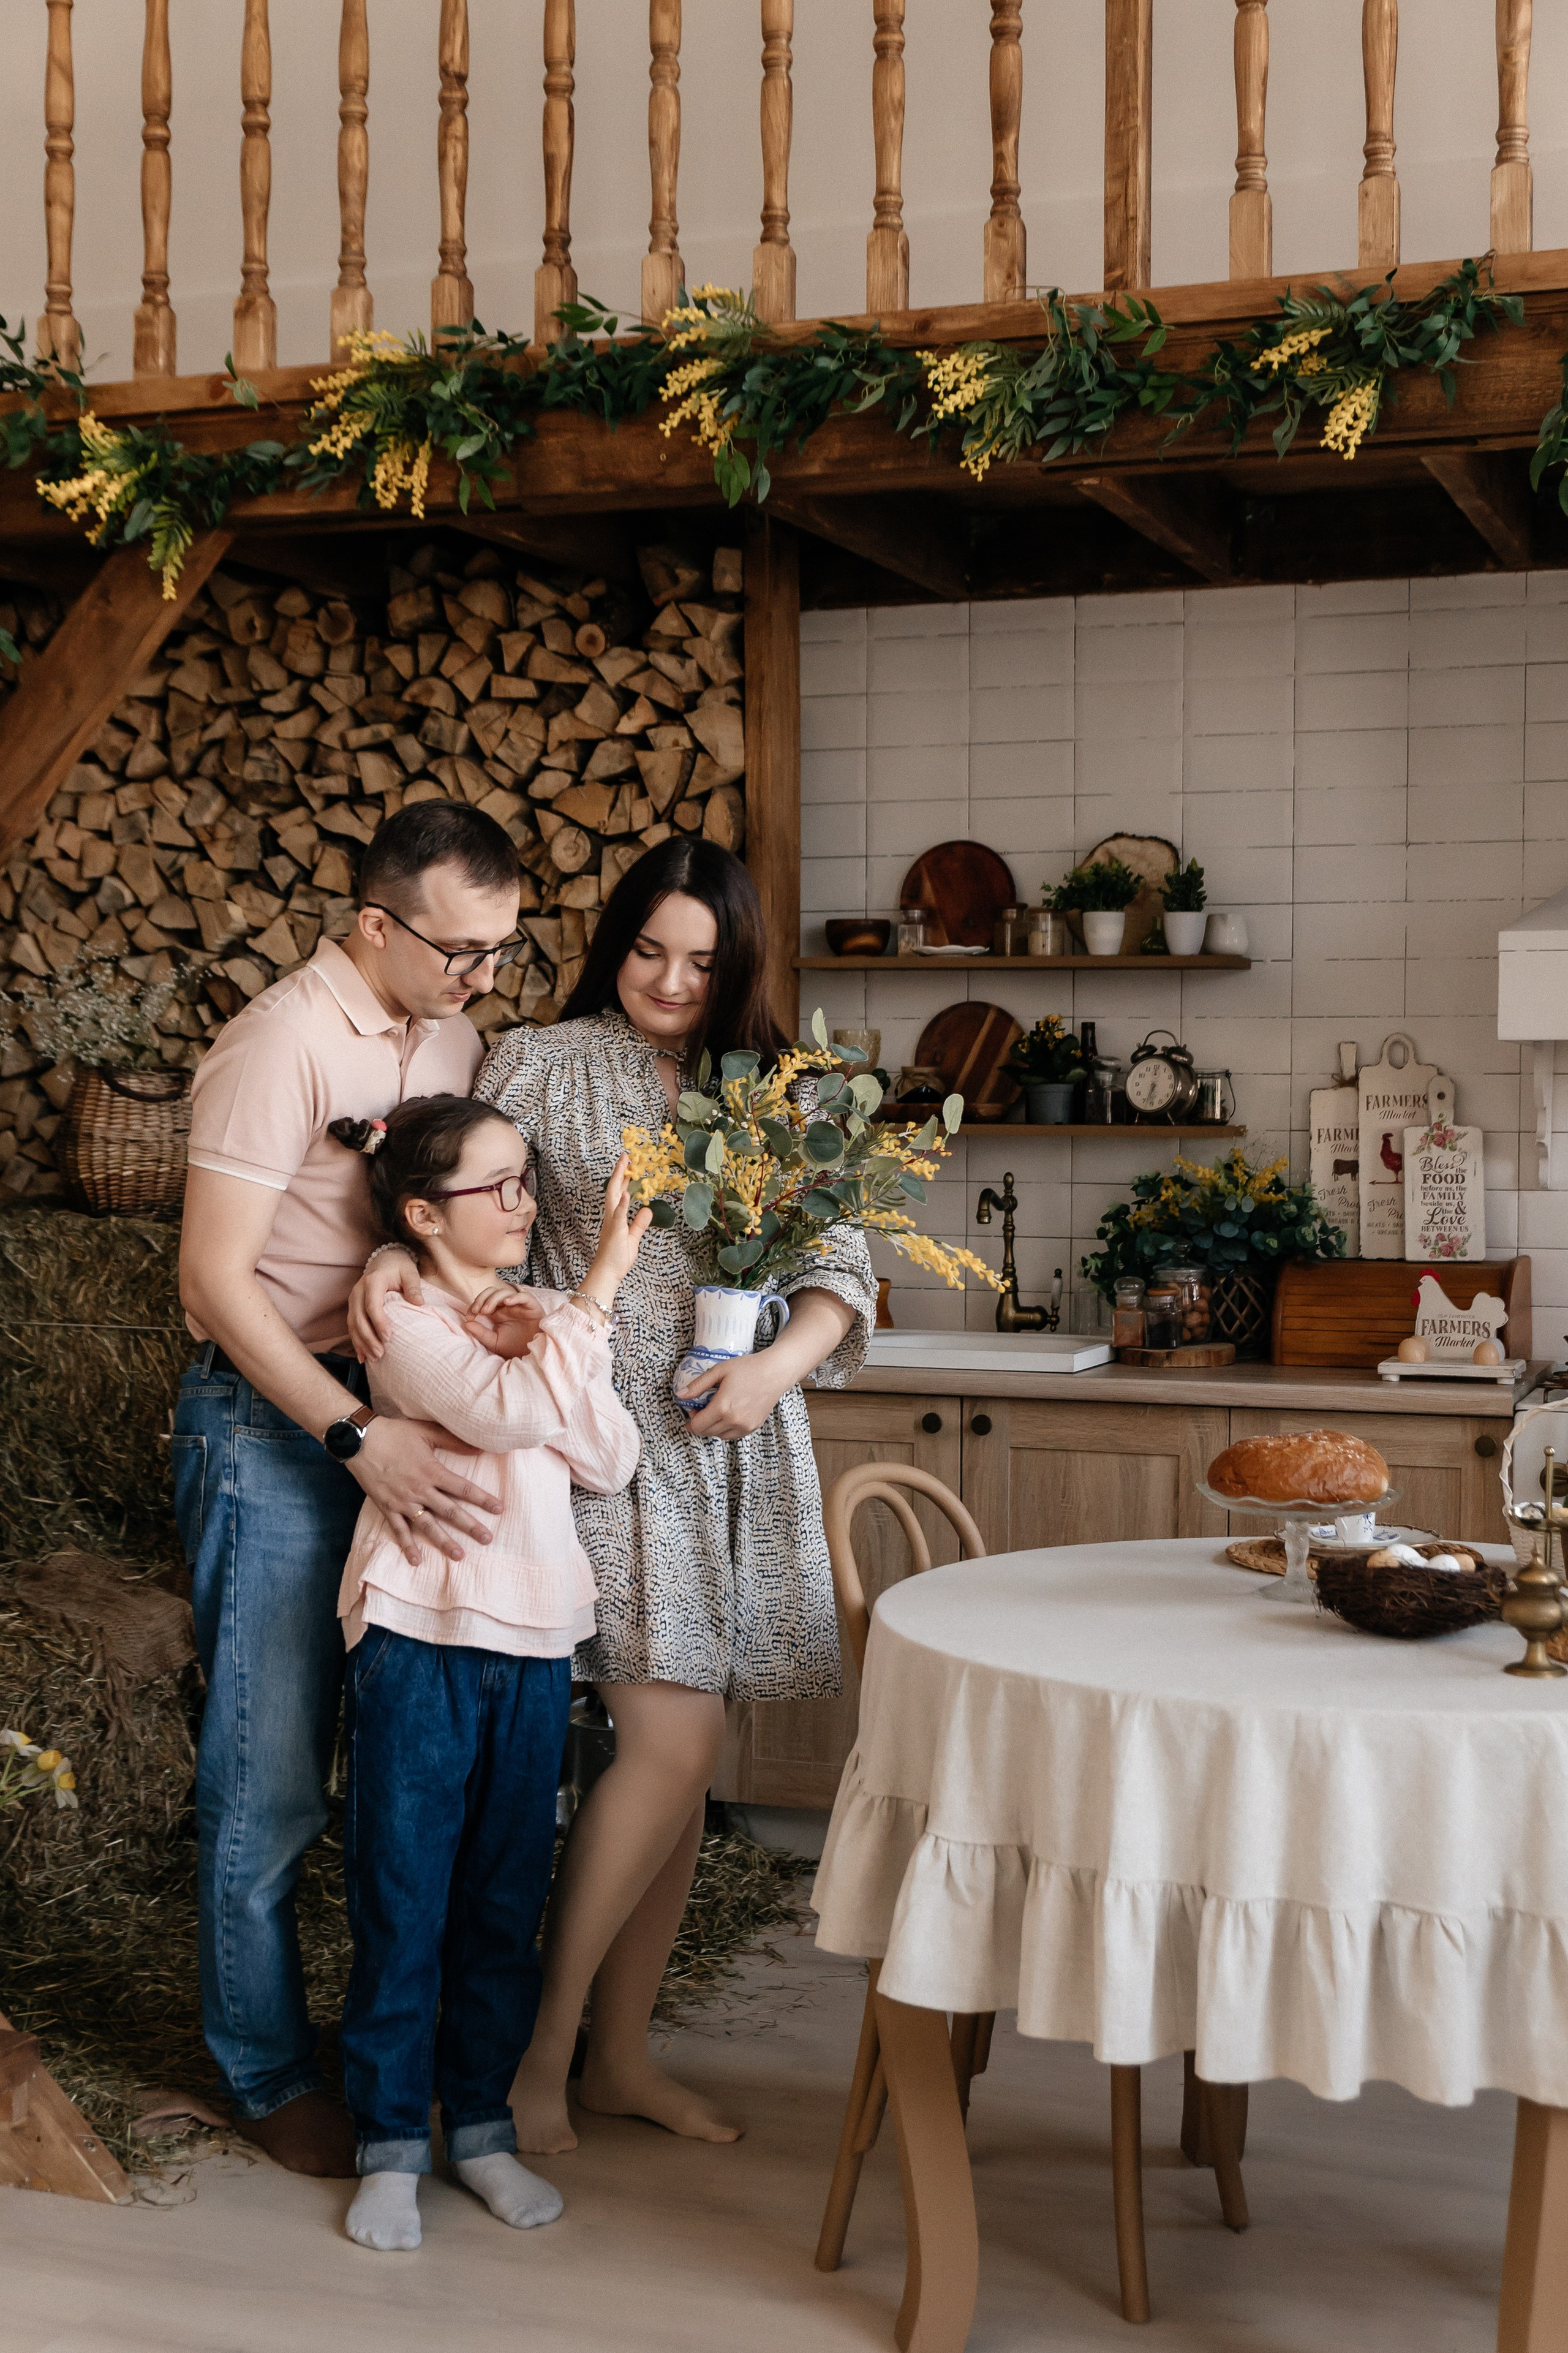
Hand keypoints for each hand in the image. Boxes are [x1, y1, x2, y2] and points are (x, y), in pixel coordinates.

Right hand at [347, 1247, 420, 1362]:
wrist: (385, 1260)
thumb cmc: (399, 1267)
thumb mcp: (410, 1272)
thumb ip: (413, 1286)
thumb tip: (419, 1303)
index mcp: (373, 1281)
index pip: (372, 1305)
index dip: (378, 1322)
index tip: (388, 1337)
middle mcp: (358, 1290)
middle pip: (359, 1317)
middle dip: (368, 1338)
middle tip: (380, 1354)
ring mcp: (353, 1299)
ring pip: (353, 1324)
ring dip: (362, 1343)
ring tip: (374, 1358)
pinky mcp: (353, 1307)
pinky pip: (351, 1326)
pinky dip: (356, 1342)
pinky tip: (362, 1357)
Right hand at [349, 1416, 499, 1563]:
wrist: (360, 1441)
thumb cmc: (395, 1433)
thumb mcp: (427, 1431)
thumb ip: (454, 1441)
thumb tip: (481, 1446)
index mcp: (432, 1470)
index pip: (463, 1488)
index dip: (483, 1499)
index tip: (499, 1509)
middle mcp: (420, 1489)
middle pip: (450, 1511)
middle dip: (470, 1526)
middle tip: (488, 1539)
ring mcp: (403, 1501)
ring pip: (427, 1525)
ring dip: (443, 1541)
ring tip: (459, 1556)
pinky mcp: (387, 1507)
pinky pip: (399, 1530)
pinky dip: (407, 1546)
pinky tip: (416, 1561)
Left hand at [462, 1287, 545, 1360]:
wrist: (533, 1353)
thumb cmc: (515, 1347)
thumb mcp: (494, 1342)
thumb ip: (481, 1333)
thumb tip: (467, 1323)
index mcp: (497, 1313)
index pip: (483, 1301)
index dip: (474, 1305)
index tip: (469, 1316)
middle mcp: (506, 1307)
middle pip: (491, 1292)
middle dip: (481, 1298)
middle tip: (477, 1311)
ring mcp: (518, 1305)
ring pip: (504, 1292)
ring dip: (493, 1299)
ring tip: (487, 1310)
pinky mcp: (531, 1306)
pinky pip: (523, 1296)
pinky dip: (515, 1297)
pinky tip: (507, 1303)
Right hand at [583, 1153, 652, 1304]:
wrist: (608, 1272)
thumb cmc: (618, 1256)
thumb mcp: (633, 1236)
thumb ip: (639, 1223)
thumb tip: (647, 1210)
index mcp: (616, 1217)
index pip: (619, 1193)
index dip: (623, 1179)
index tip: (629, 1166)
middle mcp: (612, 1216)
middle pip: (614, 1189)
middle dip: (620, 1172)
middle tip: (626, 1156)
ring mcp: (613, 1223)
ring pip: (614, 1197)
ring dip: (619, 1181)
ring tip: (625, 1166)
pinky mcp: (616, 1231)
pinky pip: (618, 1215)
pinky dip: (622, 1204)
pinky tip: (627, 1194)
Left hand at [678, 1349, 793, 1441]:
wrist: (775, 1372)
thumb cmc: (748, 1368)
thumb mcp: (719, 1371)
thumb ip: (697, 1385)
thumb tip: (680, 1395)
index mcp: (723, 1407)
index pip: (698, 1426)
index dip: (690, 1421)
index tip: (692, 1411)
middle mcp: (734, 1421)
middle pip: (707, 1433)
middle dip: (700, 1424)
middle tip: (701, 1410)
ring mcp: (745, 1426)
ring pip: (720, 1436)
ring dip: (713, 1427)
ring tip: (715, 1412)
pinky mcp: (754, 1426)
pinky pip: (733, 1435)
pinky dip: (726, 1429)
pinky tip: (728, 1415)